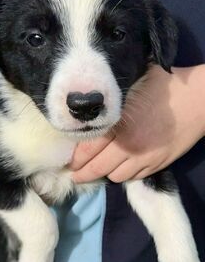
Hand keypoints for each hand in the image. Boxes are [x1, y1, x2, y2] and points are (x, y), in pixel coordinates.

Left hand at [71, 65, 204, 182]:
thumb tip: (88, 93)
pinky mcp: (158, 165)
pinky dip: (123, 175)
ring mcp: (145, 158)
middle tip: (75, 173)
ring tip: (98, 169)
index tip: (69, 161)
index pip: (87, 150)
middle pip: (97, 169)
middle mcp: (129, 147)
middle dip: (83, 173)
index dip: (75, 159)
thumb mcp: (134, 83)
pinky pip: (133, 178)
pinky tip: (119, 168)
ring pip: (115, 177)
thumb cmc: (166, 86)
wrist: (200, 100)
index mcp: (120, 126)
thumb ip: (111, 94)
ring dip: (105, 174)